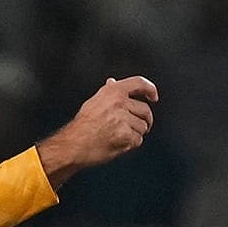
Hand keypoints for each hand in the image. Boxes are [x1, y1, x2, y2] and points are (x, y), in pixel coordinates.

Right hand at [36, 76, 158, 189]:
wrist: (73, 145)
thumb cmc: (82, 126)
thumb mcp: (93, 102)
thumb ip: (108, 92)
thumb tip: (113, 82)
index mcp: (112, 92)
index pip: (139, 83)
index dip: (150, 89)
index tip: (154, 96)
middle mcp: (119, 103)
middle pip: (145, 110)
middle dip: (145, 120)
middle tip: (139, 126)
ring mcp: (123, 119)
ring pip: (142, 127)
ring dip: (135, 133)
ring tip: (119, 136)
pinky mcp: (125, 135)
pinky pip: (138, 140)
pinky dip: (131, 144)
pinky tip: (118, 143)